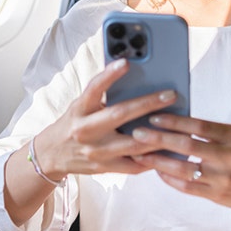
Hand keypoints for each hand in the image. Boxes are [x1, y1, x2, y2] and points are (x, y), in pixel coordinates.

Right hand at [3, 59, 181, 225]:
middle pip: (120, 115)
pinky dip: (152, 158)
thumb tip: (133, 78)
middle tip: (171, 95)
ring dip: (158, 135)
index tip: (126, 62)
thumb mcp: (81, 105)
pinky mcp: (104, 168)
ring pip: (133, 144)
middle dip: (148, 104)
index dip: (109, 74)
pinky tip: (167, 149)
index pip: (94, 88)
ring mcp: (96, 151)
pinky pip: (134, 165)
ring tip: (178, 126)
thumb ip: (102, 95)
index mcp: (80, 109)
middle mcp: (86, 130)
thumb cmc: (73, 123)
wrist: (52, 154)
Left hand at [130, 114, 230, 216]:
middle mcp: (228, 157)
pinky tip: (157, 170)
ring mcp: (222, 178)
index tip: (153, 116)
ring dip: (158, 161)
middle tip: (136, 133)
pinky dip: (169, 178)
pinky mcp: (216, 196)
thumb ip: (210, 132)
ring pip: (183, 168)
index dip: (174, 121)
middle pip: (187, 146)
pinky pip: (187, 186)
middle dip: (158, 139)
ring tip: (139, 154)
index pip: (198, 125)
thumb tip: (175, 122)